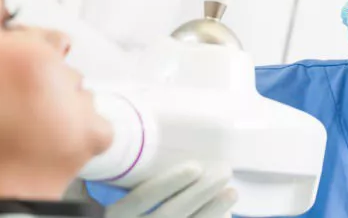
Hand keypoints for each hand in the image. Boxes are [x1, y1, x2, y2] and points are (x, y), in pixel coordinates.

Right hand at [105, 162, 236, 217]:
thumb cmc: (124, 207)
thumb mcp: (115, 194)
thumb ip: (128, 176)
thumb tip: (152, 138)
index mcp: (115, 214)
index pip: (141, 198)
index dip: (168, 183)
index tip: (195, 167)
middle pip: (171, 212)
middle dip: (201, 192)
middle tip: (224, 171)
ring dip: (213, 210)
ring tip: (232, 192)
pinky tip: (226, 214)